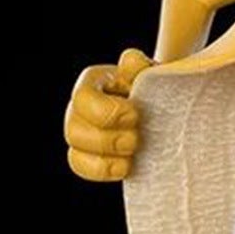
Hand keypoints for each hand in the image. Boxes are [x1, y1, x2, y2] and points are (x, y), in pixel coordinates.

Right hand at [65, 47, 152, 181]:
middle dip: (107, 140)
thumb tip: (130, 61)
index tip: (135, 115)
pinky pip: (84, 169)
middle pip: (74, 131)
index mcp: (92, 84)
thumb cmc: (151, 85)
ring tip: (132, 155)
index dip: (107, 111)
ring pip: (76, 155)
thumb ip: (140, 67)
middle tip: (135, 140)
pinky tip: (126, 166)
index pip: (83, 98)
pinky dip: (104, 172)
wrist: (160, 106)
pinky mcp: (92, 158)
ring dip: (105, 160)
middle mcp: (79, 111)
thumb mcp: (149, 72)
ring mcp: (83, 136)